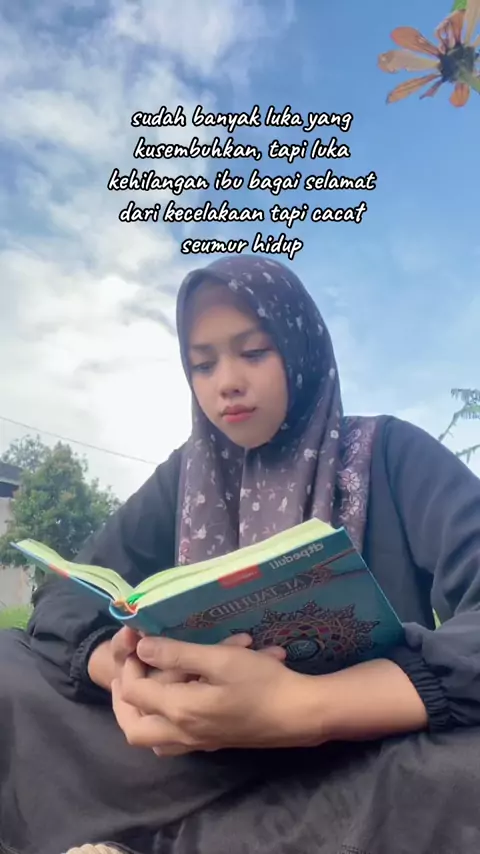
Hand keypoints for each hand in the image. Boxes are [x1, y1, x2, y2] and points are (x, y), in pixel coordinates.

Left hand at [111, 636, 323, 755]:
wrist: (300, 714)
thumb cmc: (262, 682)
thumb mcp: (220, 659)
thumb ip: (178, 654)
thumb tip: (142, 648)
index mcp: (181, 711)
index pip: (135, 694)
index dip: (130, 668)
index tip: (138, 645)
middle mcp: (184, 733)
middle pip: (134, 729)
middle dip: (125, 702)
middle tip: (128, 675)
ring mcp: (199, 743)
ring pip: (154, 740)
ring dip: (143, 715)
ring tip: (149, 687)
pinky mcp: (214, 743)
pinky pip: (176, 741)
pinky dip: (167, 723)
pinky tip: (182, 698)